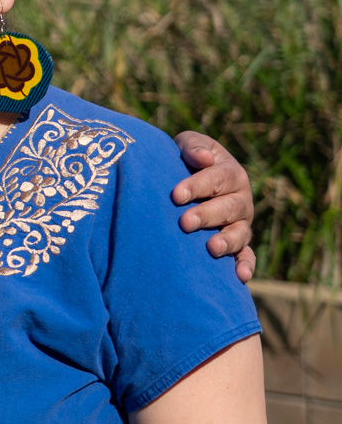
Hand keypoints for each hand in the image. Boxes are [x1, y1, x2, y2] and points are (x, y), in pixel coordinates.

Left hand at [172, 131, 255, 282]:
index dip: (197, 186)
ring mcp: (241, 223)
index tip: (176, 195)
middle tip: (185, 222)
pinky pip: (247, 256)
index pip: (217, 178)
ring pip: (240, 233)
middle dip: (207, 215)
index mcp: (230, 173)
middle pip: (228, 208)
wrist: (186, 179)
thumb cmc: (185, 160)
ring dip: (227, 241)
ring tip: (212, 248)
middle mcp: (240, 200)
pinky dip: (245, 266)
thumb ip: (194, 147)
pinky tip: (239, 277)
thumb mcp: (188, 146)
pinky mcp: (238, 244)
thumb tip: (203, 158)